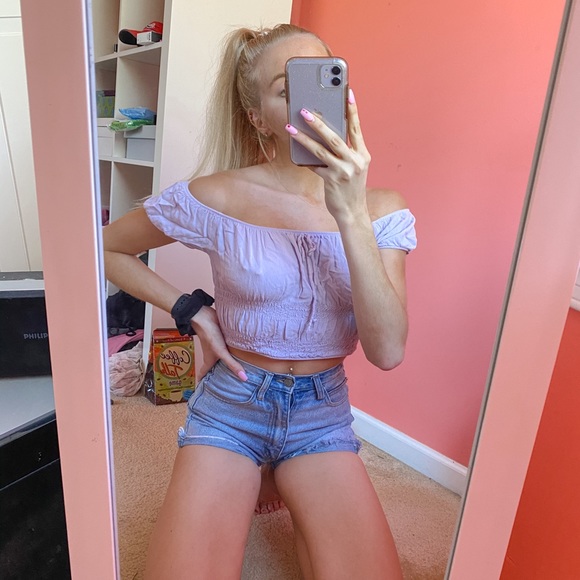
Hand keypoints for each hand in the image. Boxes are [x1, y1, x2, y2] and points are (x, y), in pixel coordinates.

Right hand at [190, 306, 247, 380]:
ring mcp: (218, 347)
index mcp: (209, 361)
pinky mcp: (223, 340)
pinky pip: (228, 350)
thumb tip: (244, 378)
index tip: (205, 394)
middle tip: (226, 387)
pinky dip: (233, 354)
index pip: (203, 376)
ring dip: (227, 365)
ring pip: (222, 359)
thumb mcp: (221, 353)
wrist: (206, 316)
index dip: (203, 385)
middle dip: (218, 377)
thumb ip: (232, 365)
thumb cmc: (210, 336)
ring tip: (236, 373)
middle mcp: (213, 356)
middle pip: (214, 368)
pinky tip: (241, 356)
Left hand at [286, 89, 370, 222]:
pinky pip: (315, 166)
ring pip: (320, 150)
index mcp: (363, 155)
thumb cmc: (350, 188)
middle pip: (335, 137)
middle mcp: (356, 161)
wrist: (353, 212)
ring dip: (303, 138)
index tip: (348, 92)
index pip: (356, 128)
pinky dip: (305, 159)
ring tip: (290, 128)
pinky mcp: (332, 180)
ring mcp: (344, 171)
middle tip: (304, 110)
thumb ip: (345, 152)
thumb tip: (324, 135)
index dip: (352, 110)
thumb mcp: (354, 168)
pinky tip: (295, 152)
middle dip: (318, 122)